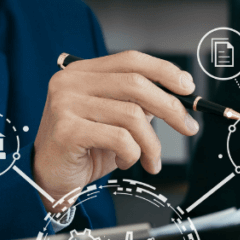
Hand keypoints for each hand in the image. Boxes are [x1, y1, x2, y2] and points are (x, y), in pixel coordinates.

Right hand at [32, 50, 200, 210]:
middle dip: (171, 108)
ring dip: (152, 144)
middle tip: (188, 127)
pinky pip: (120, 139)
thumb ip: (138, 106)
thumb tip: (176, 100)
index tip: (188, 87)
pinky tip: (125, 162)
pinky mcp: (67, 130)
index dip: (164, 71)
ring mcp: (66, 104)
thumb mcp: (115, 122)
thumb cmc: (85, 150)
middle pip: (136, 84)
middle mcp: (71, 82)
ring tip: (150, 160)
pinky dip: (133, 155)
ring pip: (133, 116)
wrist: (51, 180)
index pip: (131, 60)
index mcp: (83, 73)